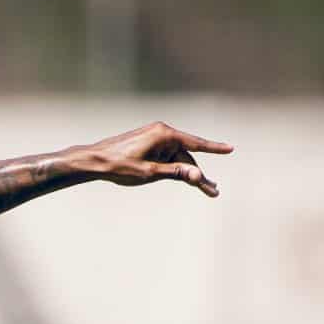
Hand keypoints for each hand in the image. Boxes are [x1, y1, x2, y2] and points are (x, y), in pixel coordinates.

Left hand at [81, 122, 232, 197]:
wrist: (93, 161)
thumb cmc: (118, 166)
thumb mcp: (149, 173)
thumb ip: (175, 173)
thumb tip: (198, 174)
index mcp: (164, 135)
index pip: (196, 143)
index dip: (214, 149)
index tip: (231, 149)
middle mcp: (162, 132)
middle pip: (187, 156)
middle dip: (198, 174)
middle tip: (213, 191)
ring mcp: (154, 137)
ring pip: (177, 157)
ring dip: (187, 173)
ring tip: (202, 189)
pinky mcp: (147, 144)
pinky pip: (166, 156)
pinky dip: (174, 167)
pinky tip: (182, 178)